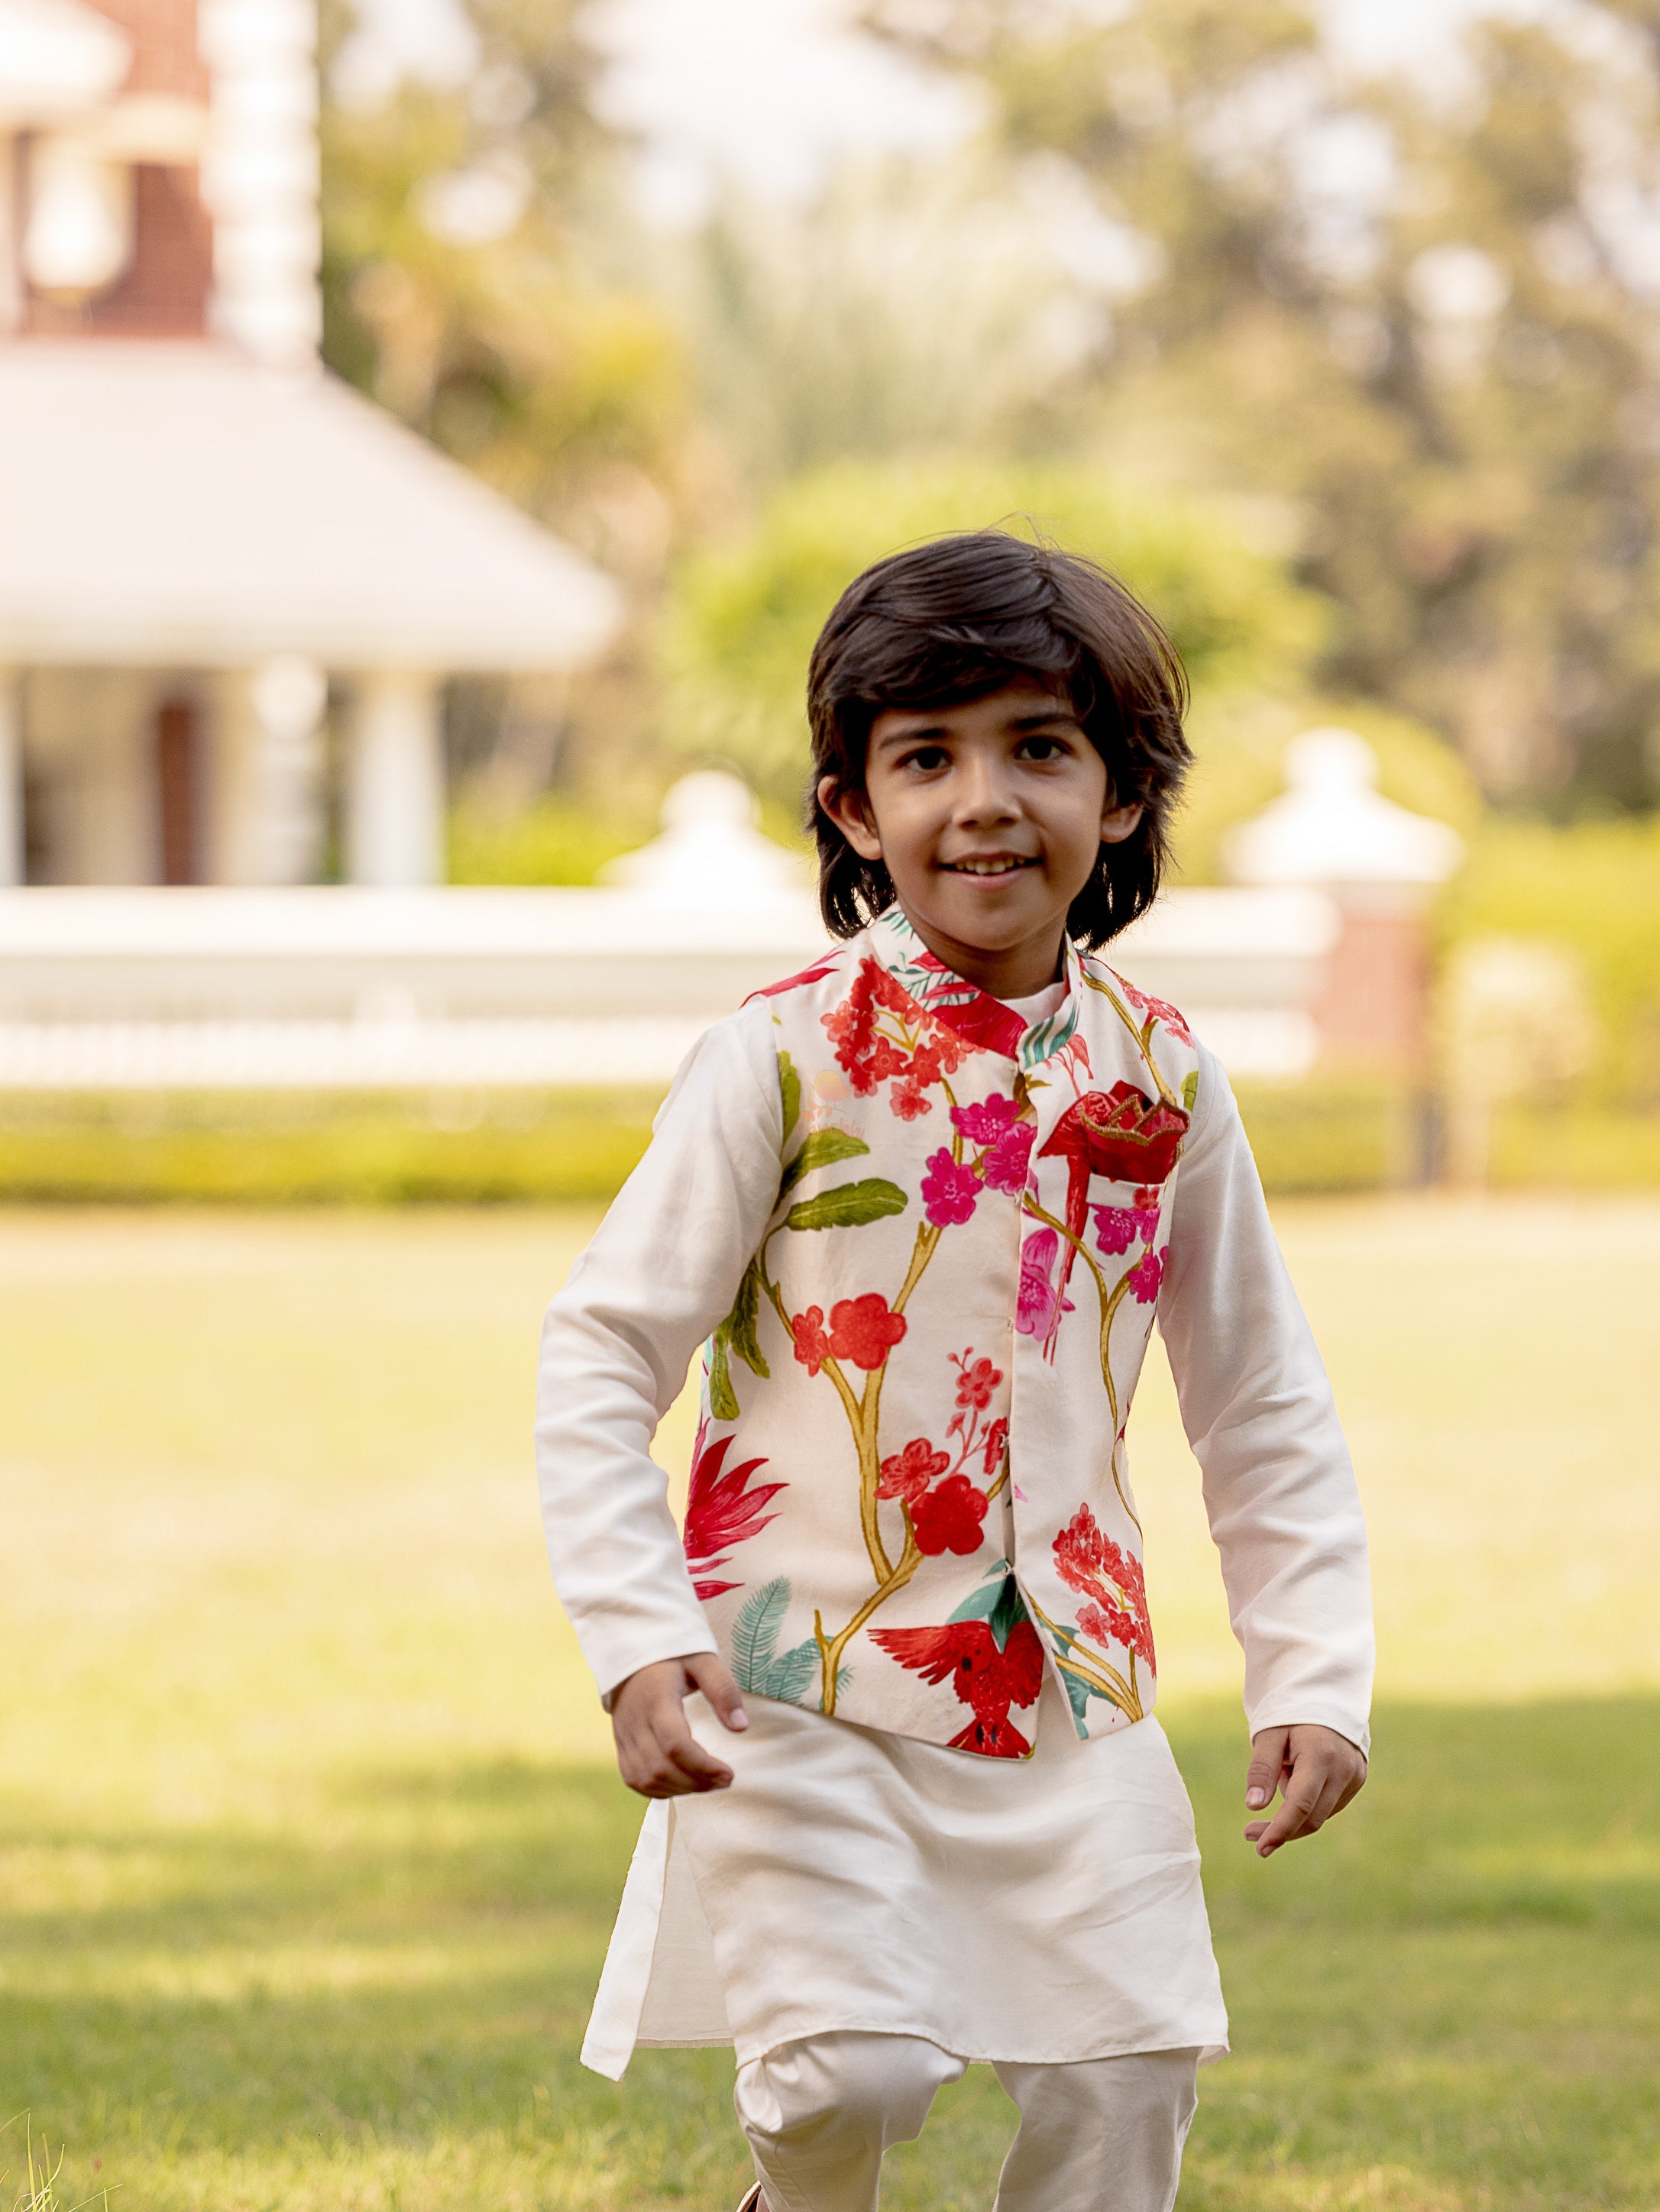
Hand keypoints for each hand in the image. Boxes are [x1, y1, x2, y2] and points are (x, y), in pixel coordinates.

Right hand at [610, 1653, 748, 1798]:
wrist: (632, 1651)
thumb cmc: (673, 1656)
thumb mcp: (703, 1661)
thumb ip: (723, 1691)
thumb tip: (741, 1727)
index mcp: (656, 1699)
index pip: (675, 1744)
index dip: (703, 1767)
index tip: (729, 1774)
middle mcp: (636, 1721)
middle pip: (661, 1768)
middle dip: (697, 1782)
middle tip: (724, 1780)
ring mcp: (624, 1735)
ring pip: (646, 1778)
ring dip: (680, 1789)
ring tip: (707, 1782)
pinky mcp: (620, 1744)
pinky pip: (634, 1779)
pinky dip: (659, 1790)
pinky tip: (683, 1784)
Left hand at [1243, 1723, 1365, 1857]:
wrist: (1326, 1693)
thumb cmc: (1291, 1712)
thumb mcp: (1269, 1734)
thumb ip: (1262, 1769)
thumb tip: (1253, 1806)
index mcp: (1320, 1756)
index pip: (1300, 1806)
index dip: (1280, 1830)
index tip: (1260, 1847)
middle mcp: (1344, 1770)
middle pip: (1311, 1817)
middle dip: (1280, 1829)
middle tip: (1248, 1832)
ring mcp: (1355, 1775)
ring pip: (1321, 1813)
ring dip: (1294, 1812)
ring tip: (1280, 1773)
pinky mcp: (1358, 1778)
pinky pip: (1329, 1803)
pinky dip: (1309, 1801)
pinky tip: (1295, 1775)